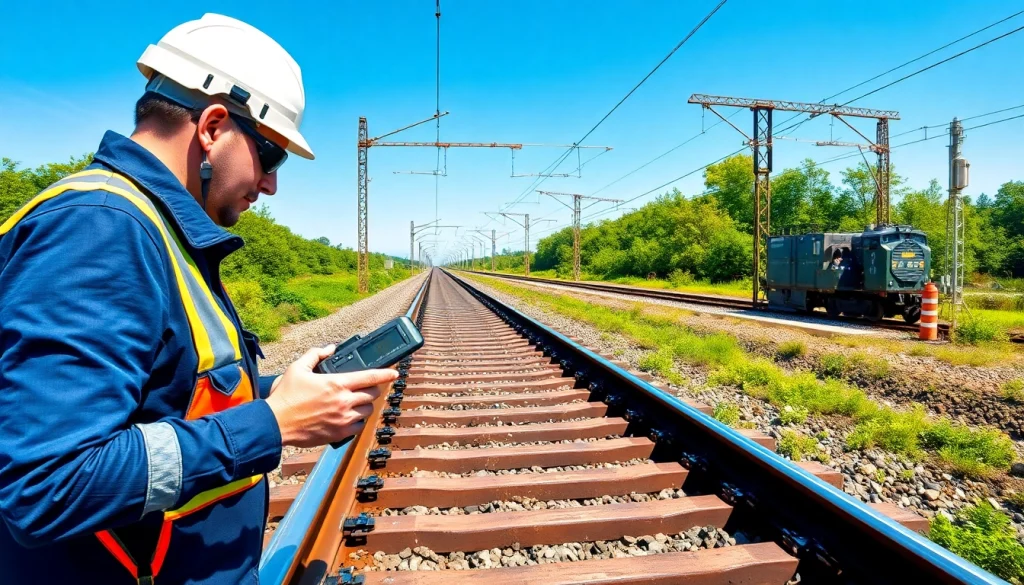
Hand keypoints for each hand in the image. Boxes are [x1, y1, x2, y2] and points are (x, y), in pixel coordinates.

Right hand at [265, 344, 397, 447]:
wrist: (275, 424)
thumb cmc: (285, 396)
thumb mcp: (297, 368)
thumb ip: (315, 354)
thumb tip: (330, 348)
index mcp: (337, 383)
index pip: (370, 376)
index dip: (386, 373)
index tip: (395, 373)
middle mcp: (344, 402)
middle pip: (373, 394)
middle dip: (372, 389)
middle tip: (365, 387)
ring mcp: (343, 419)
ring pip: (367, 410)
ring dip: (364, 405)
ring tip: (354, 402)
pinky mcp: (339, 434)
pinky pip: (358, 426)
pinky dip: (357, 420)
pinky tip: (347, 416)